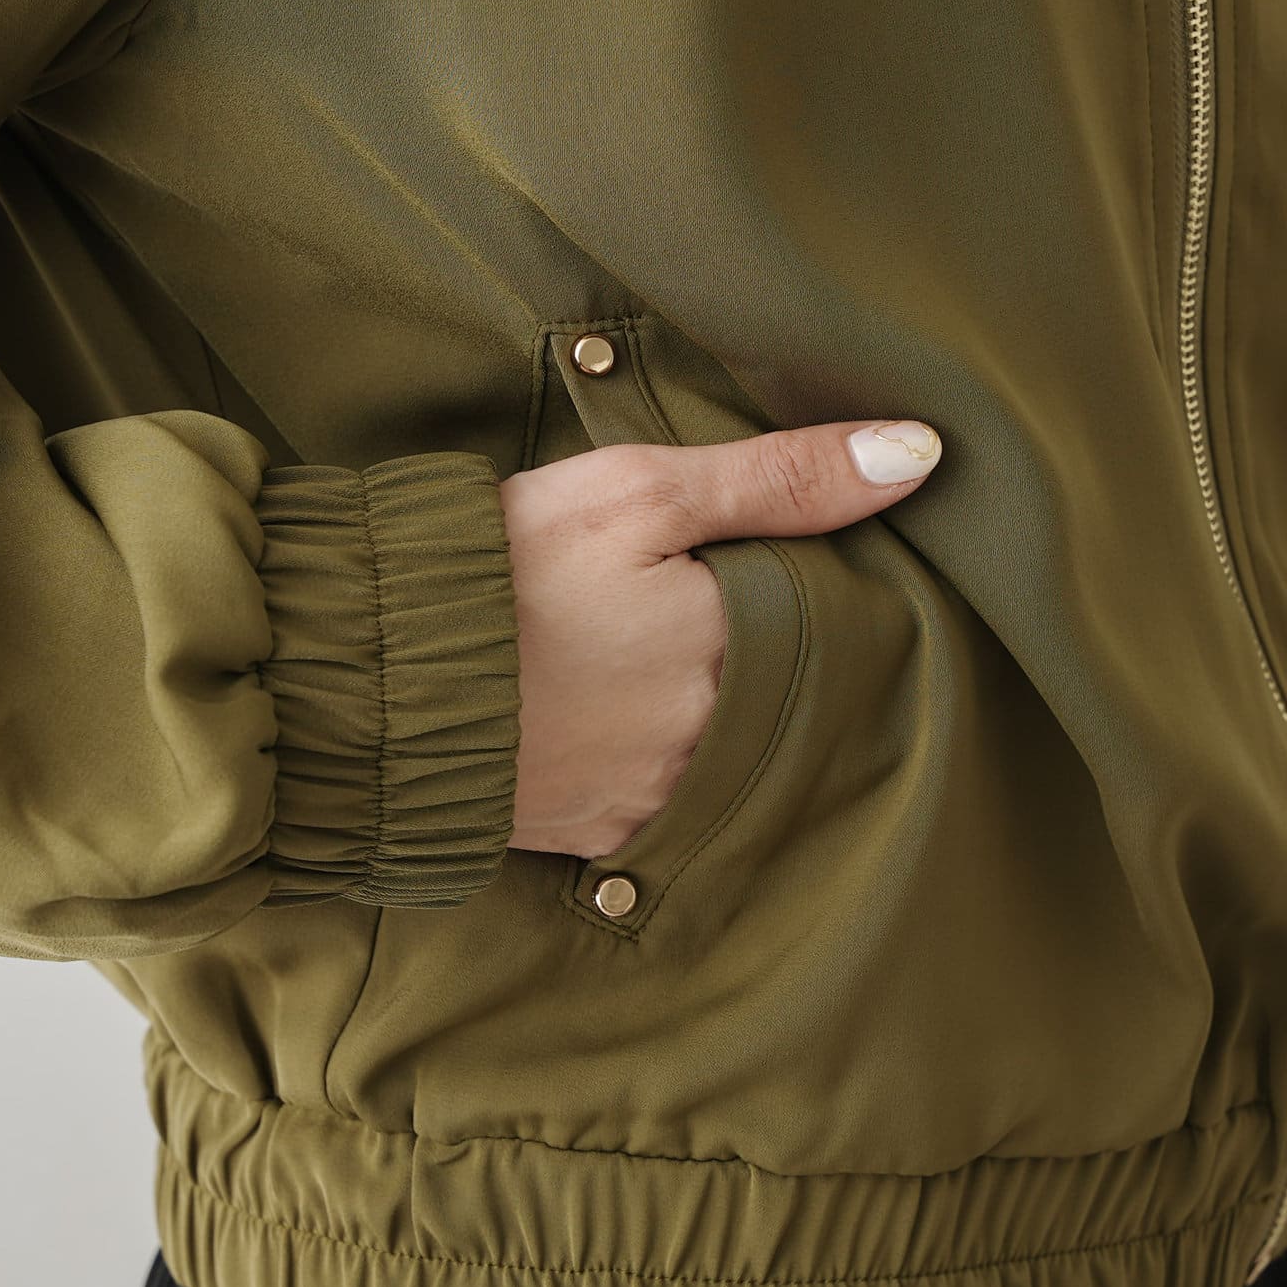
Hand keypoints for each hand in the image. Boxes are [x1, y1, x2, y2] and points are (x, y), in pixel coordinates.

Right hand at [497, 418, 942, 858]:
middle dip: (750, 651)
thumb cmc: (501, 571)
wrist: (365, 683)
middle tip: (682, 605)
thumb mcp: (639, 491)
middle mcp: (715, 738)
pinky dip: (648, 760)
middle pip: (775, 688)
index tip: (757, 557)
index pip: (823, 614)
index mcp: (737, 647)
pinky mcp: (598, 833)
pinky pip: (658, 798)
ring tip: (641, 660)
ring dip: (702, 710)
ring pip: (722, 748)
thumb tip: (921, 453)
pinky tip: (608, 717)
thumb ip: (780, 476)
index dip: (795, 581)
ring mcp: (657, 796)